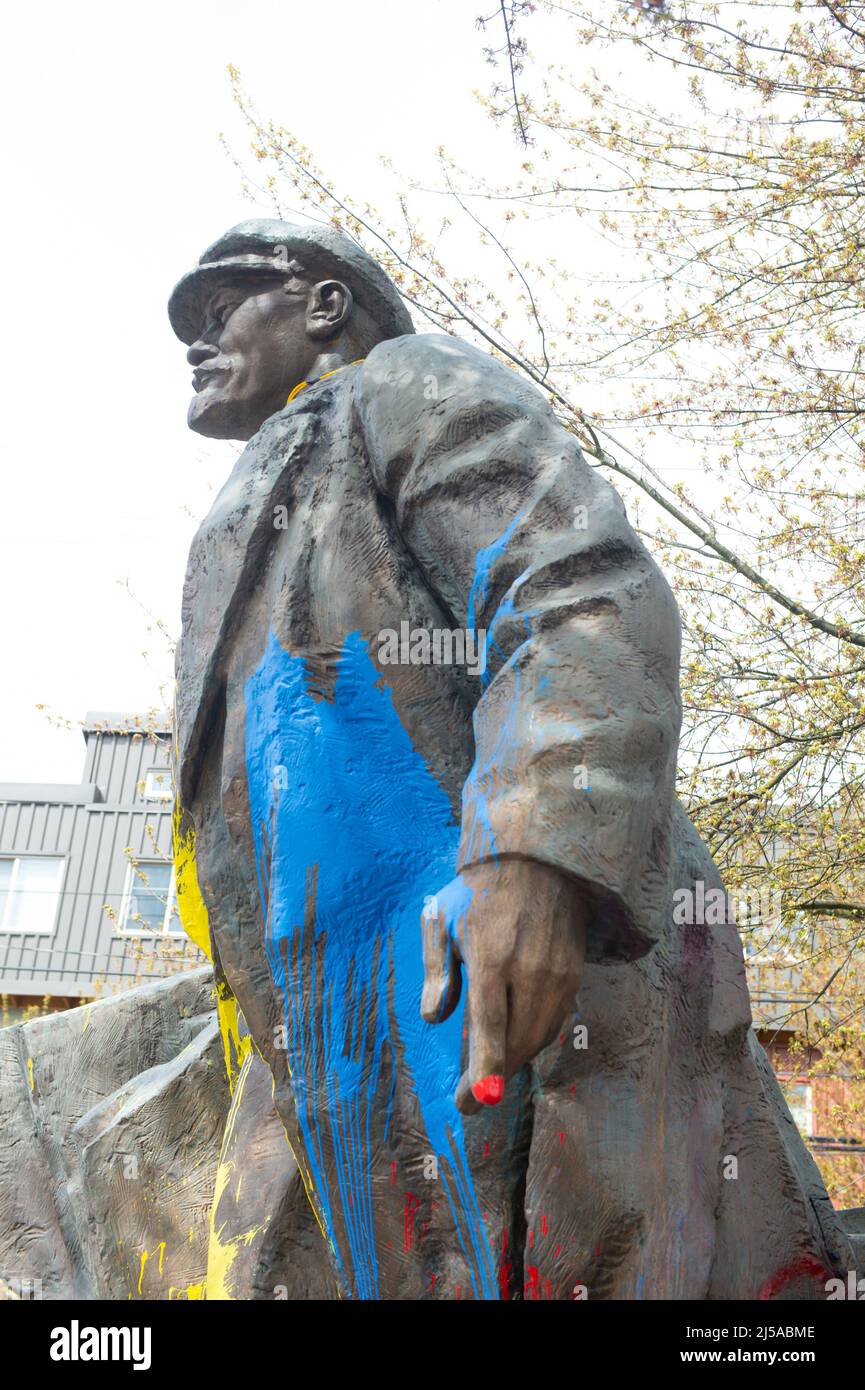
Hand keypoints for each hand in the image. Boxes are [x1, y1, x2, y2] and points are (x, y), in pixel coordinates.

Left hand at [420, 860, 587, 1114]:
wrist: (539, 861)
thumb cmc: (480, 891)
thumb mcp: (442, 920)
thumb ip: (436, 971)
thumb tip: (434, 1018)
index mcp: (492, 954)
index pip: (491, 1022)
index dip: (485, 1067)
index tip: (473, 1102)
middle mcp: (530, 968)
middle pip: (517, 1041)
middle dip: (493, 1077)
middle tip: (471, 1098)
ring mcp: (558, 974)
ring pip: (538, 1037)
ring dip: (513, 1062)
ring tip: (488, 1076)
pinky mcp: (574, 976)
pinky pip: (554, 1022)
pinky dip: (533, 1040)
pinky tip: (514, 1043)